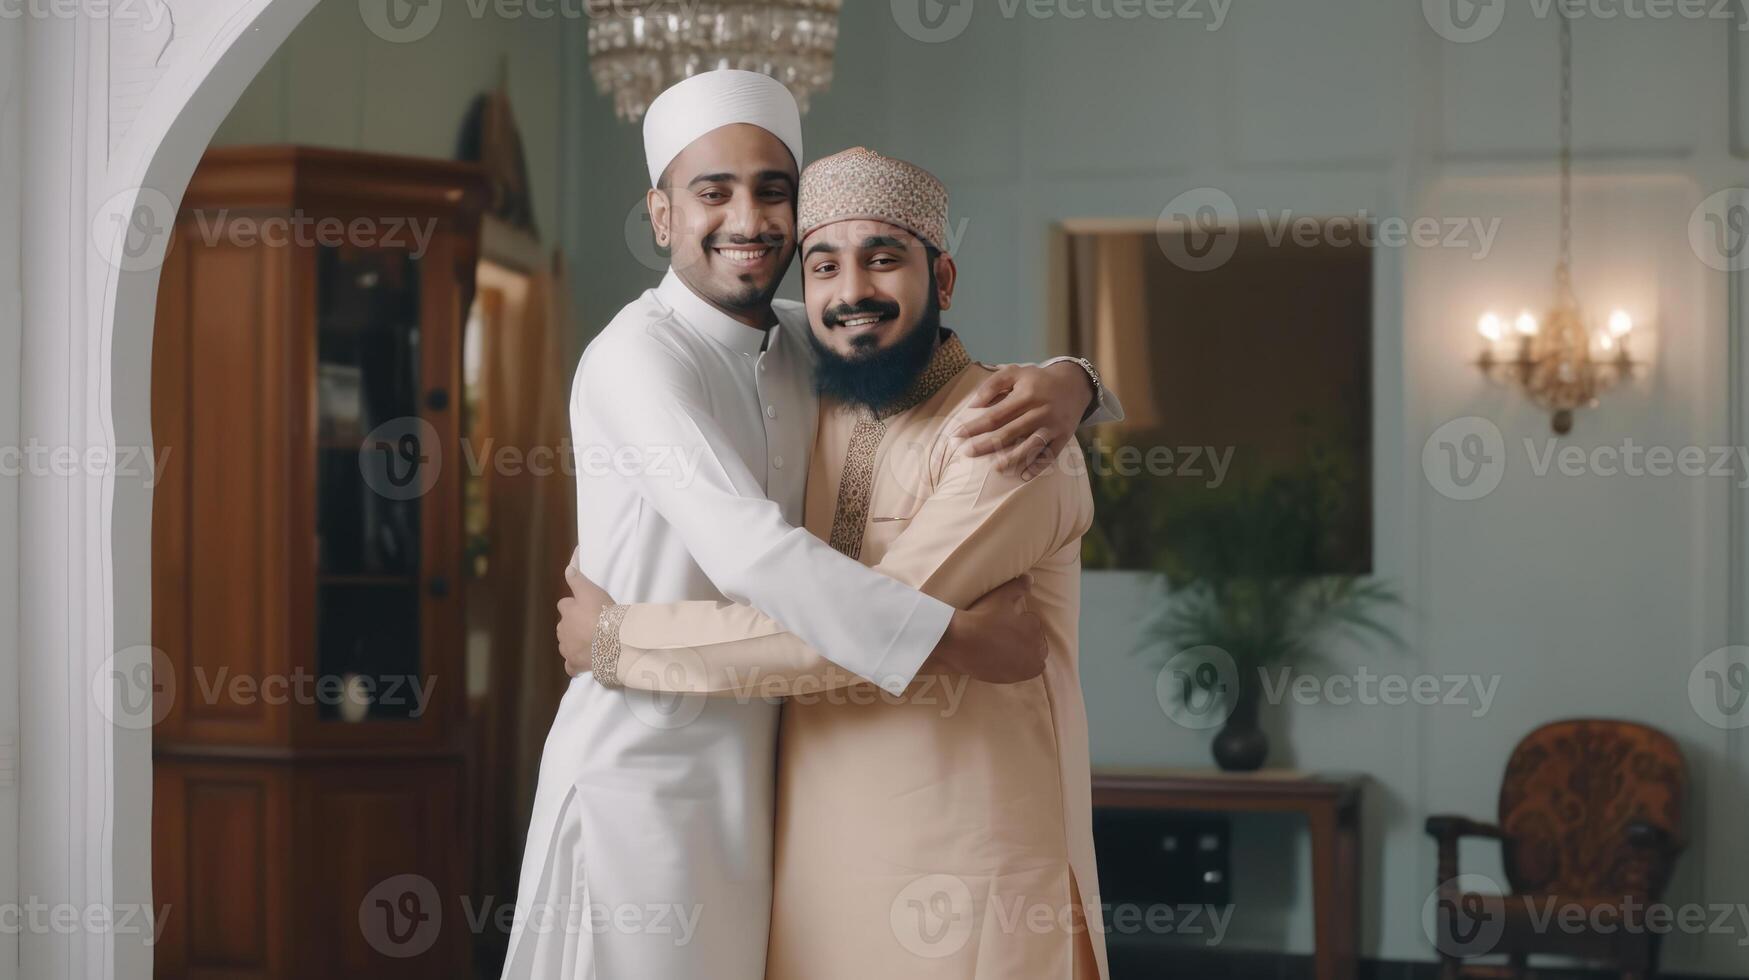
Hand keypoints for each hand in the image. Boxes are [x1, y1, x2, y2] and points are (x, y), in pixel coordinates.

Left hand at [557, 563, 612, 676]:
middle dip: (572, 625)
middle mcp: (563, 629)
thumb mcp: (591, 591)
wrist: (611, 641)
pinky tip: (582, 662)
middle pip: (564, 625)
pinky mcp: (574, 664)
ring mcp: (567, 648)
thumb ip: (578, 580)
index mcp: (567, 611)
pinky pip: (570, 665)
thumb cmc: (602, 613)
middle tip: (590, 625)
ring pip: (566, 643)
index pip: (564, 605)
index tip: (585, 607)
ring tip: (589, 642)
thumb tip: (567, 568)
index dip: (574, 605)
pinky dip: (574, 664)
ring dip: (573, 642)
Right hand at [927, 576, 1047, 683]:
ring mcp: (1025, 664)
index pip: (1033, 623)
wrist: (960, 642)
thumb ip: (1018, 586)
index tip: (1008, 622)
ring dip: (1028, 652)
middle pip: (1037, 641)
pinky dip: (1025, 666)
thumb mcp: (1000, 596)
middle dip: (1026, 637)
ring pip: (1036, 657)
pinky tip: (1012, 660)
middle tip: (1008, 636)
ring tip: (1011, 648)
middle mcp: (1034, 646)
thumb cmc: (980, 616)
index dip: (1021, 621)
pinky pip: (1029, 672)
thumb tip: (1030, 578)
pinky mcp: (1016, 677)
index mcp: (1032, 626)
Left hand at [955, 362, 1093, 480]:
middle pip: (1009, 433)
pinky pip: (1051, 455)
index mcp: (1026, 395)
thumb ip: (992, 384)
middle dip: (986, 445)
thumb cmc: (1037, 380)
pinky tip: (1024, 476)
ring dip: (1013, 458)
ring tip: (996, 468)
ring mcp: (1053, 426)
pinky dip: (1038, 466)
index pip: (995, 415)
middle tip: (967, 453)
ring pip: (1031, 446)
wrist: (1074, 384)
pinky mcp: (1063, 436)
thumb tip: (973, 406)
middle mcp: (1040, 411)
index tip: (957, 435)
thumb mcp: (1015, 372)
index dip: (975, 427)